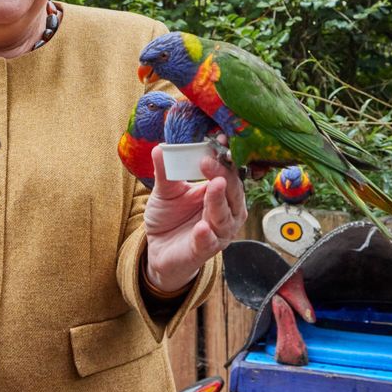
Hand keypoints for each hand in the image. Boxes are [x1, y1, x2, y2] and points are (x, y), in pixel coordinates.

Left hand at [143, 145, 247, 292]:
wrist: (159, 248)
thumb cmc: (170, 217)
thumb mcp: (166, 191)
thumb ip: (165, 171)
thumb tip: (160, 148)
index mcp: (221, 194)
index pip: (229, 173)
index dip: (225, 158)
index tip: (218, 140)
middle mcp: (226, 213)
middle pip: (232, 193)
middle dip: (223, 176)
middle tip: (209, 161)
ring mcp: (217, 233)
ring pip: (224, 217)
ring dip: (218, 201)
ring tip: (214, 185)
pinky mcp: (203, 251)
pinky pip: (208, 243)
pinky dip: (206, 235)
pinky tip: (202, 227)